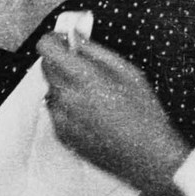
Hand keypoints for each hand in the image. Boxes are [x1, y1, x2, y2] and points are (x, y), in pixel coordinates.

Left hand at [36, 33, 190, 195]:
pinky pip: (56, 111)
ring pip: (52, 90)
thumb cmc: (145, 115)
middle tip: (83, 65)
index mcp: (83, 78)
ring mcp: (61, 118)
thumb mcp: (129, 73)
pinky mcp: (62, 135)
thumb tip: (76, 37)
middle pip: (45, 68)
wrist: (148, 159)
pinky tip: (92, 113)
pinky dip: (67, 106)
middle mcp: (66, 97)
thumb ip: (96, 52)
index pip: (46, 49)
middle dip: (60, 61)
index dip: (52, 40)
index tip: (62, 39)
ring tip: (94, 95)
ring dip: (64, 85)